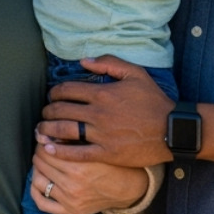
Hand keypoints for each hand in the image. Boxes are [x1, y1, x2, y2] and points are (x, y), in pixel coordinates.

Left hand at [28, 151, 150, 213]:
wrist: (128, 188)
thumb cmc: (111, 163)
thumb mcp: (94, 148)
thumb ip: (70, 142)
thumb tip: (44, 136)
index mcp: (79, 167)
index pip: (46, 150)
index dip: (44, 142)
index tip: (47, 140)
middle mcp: (73, 185)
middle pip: (41, 163)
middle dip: (40, 153)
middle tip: (44, 150)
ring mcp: (70, 200)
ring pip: (38, 180)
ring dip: (37, 169)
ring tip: (42, 164)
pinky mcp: (71, 211)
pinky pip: (42, 203)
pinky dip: (35, 191)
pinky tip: (38, 182)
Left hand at [36, 56, 173, 168]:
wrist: (172, 129)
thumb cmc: (154, 101)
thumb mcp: (135, 74)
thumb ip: (109, 62)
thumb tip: (83, 60)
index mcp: (103, 93)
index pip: (67, 90)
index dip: (54, 92)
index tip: (52, 96)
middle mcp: (98, 113)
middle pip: (61, 110)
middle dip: (47, 110)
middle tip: (44, 113)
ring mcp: (101, 134)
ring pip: (65, 130)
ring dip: (47, 129)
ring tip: (40, 130)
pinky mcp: (107, 153)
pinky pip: (77, 153)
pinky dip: (60, 151)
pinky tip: (48, 149)